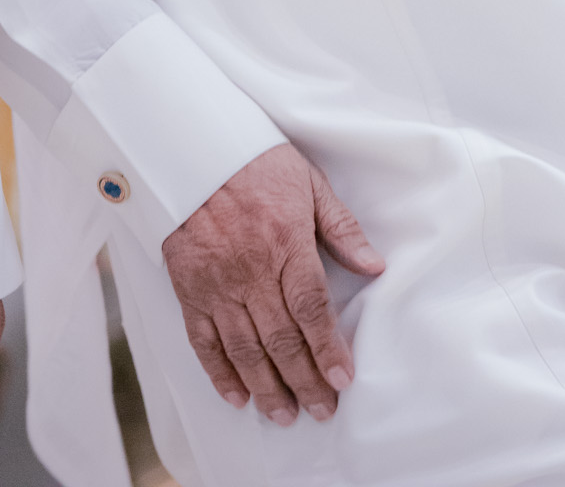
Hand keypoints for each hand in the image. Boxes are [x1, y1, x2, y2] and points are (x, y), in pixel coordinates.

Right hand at [163, 142, 384, 427]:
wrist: (195, 149)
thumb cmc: (258, 162)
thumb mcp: (310, 184)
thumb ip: (342, 229)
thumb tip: (375, 266)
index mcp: (285, 242)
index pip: (312, 308)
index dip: (328, 349)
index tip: (342, 379)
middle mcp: (250, 270)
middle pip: (281, 338)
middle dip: (304, 380)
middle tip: (321, 410)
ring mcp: (217, 283)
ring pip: (244, 348)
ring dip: (266, 386)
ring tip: (285, 414)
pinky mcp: (189, 289)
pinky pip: (203, 341)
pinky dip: (219, 372)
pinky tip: (238, 395)